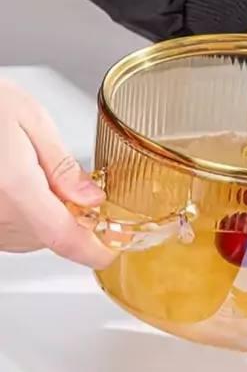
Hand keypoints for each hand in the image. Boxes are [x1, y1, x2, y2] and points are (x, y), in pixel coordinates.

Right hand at [0, 79, 114, 268]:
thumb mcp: (29, 119)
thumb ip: (63, 166)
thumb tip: (92, 200)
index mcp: (13, 185)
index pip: (63, 236)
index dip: (93, 252)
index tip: (110, 253)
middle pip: (52, 238)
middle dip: (73, 218)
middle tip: (72, 186)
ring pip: (33, 238)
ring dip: (49, 217)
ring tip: (35, 177)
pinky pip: (12, 233)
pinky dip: (28, 217)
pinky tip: (20, 188)